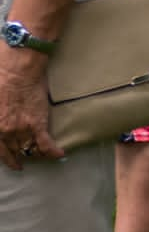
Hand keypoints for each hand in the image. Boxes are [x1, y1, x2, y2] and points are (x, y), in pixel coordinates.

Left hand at [0, 51, 60, 169]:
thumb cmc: (0, 78)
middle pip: (13, 150)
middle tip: (22, 162)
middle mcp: (6, 133)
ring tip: (41, 156)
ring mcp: (22, 130)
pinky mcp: (38, 124)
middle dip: (17, 157)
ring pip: (29, 150)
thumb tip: (2, 121)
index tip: (11, 162)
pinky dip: (53, 151)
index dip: (6, 158)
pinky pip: (45, 144)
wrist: (18, 69)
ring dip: (35, 154)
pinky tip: (60, 154)